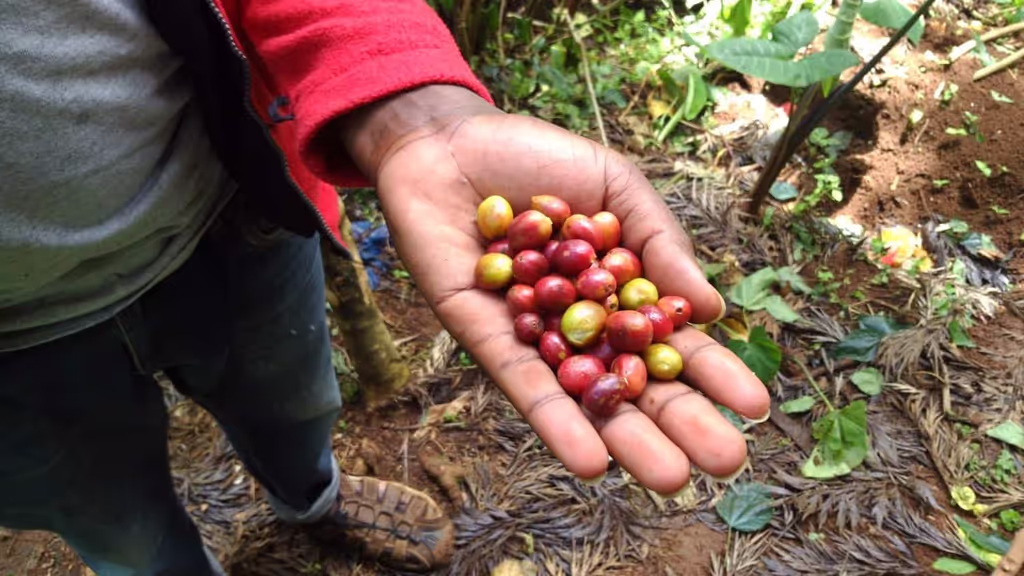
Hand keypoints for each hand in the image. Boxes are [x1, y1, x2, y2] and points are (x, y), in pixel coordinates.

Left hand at [335, 86, 770, 493]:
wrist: (449, 140)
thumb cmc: (538, 158)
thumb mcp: (616, 187)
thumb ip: (660, 243)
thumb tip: (711, 308)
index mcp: (620, 291)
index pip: (672, 341)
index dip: (712, 373)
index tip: (755, 406)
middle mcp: (581, 325)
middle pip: (635, 381)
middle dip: (680, 422)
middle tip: (725, 462)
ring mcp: (536, 337)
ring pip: (585, 398)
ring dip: (626, 439)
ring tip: (671, 477)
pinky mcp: (485, 339)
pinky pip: (524, 386)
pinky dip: (556, 422)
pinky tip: (591, 461)